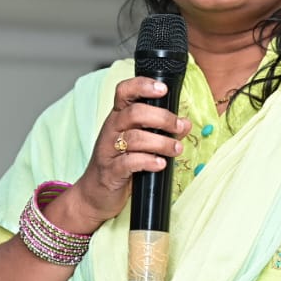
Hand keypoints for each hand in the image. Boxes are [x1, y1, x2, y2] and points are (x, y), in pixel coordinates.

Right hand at [62, 77, 189, 230]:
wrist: (95, 194)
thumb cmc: (119, 165)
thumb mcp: (140, 144)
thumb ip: (162, 132)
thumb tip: (185, 123)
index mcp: (118, 117)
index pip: (124, 92)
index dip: (142, 85)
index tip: (162, 89)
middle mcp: (111, 130)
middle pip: (134, 113)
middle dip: (162, 118)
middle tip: (179, 127)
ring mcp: (108, 150)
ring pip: (135, 138)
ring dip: (161, 142)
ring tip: (176, 149)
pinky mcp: (110, 171)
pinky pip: (129, 162)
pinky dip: (148, 161)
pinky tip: (160, 164)